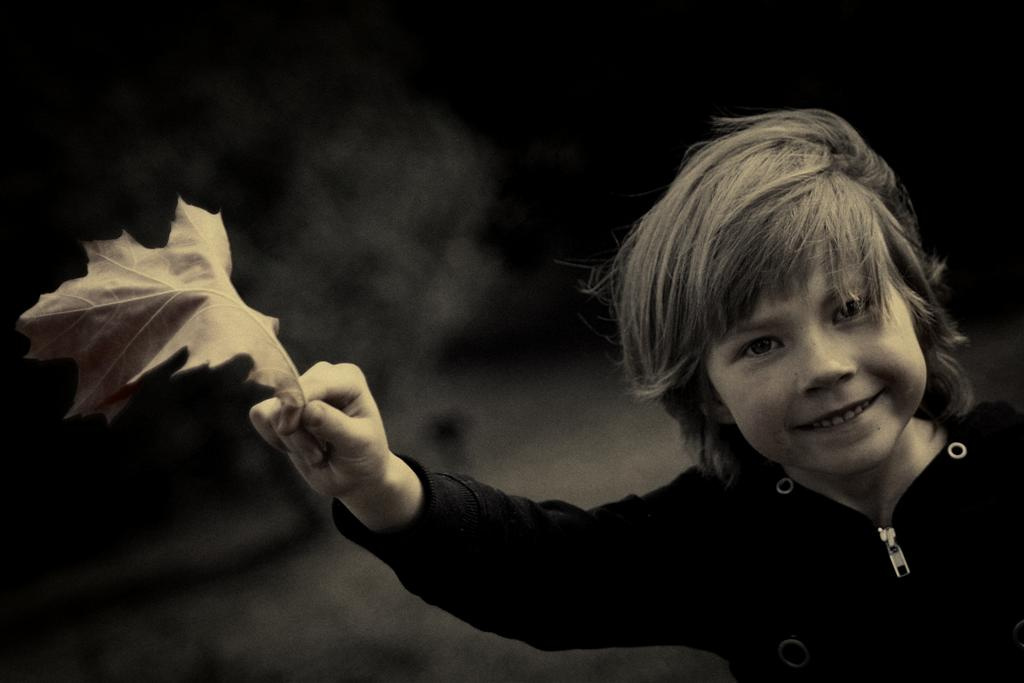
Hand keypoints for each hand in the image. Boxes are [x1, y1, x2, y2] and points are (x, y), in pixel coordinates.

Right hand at [250, 362, 422, 530]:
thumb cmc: (364, 457)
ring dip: (290, 440)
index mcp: (348, 378)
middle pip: (287, 396)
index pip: (311, 383)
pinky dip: (274, 438)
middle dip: (296, 432)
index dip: (295, 406)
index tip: (288, 431)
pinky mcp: (283, 405)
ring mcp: (302, 389)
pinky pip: (259, 415)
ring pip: (271, 409)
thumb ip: (333, 424)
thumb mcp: (357, 443)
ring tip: (316, 453)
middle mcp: (323, 376)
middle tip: (319, 456)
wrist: (355, 476)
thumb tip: (306, 408)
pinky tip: (298, 448)